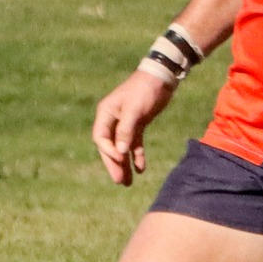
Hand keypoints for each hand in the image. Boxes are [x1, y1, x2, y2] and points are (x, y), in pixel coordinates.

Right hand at [92, 69, 177, 184]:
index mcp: (106, 113)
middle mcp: (113, 119)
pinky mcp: (138, 125)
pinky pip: (135, 144)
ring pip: (123, 148)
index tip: (121, 159)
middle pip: (110, 146)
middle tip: (119, 181)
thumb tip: (121, 152)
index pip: (101, 138)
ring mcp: (125, 123)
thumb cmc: (145, 90)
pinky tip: (141, 169)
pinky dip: (137, 156)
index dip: (109, 151)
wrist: (162, 78)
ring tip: (128, 182)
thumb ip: (126, 130)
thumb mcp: (135, 110)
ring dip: (125, 164)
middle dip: (114, 164)